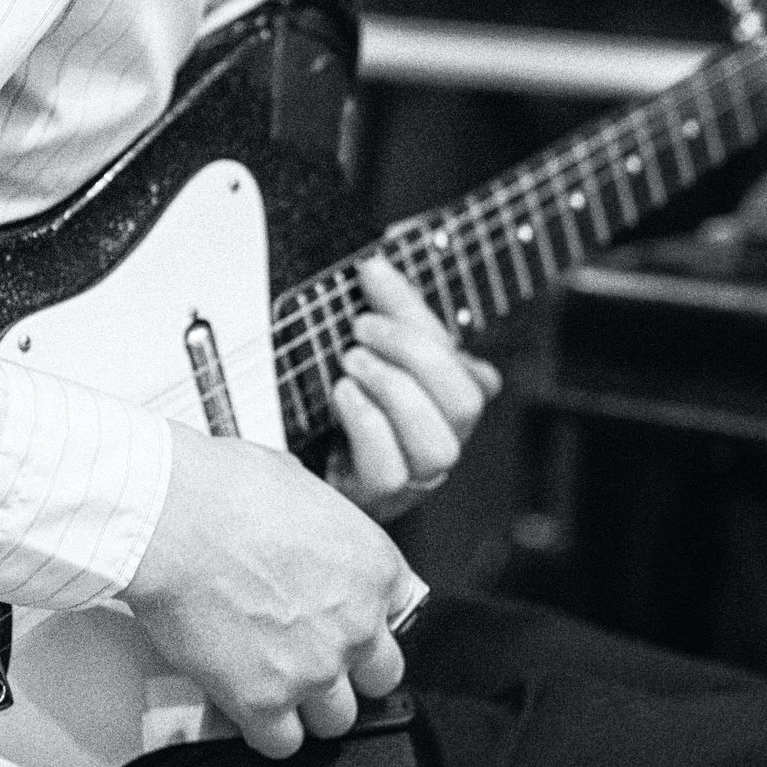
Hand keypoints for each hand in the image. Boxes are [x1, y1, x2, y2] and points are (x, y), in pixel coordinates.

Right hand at [127, 424, 427, 759]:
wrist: (168, 516)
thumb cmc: (223, 489)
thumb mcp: (304, 488)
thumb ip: (328, 534)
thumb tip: (316, 544)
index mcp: (374, 568)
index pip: (401, 616)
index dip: (367, 620)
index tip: (344, 621)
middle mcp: (356, 624)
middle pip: (381, 677)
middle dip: (349, 669)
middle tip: (312, 654)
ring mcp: (313, 668)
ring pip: (337, 719)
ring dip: (309, 705)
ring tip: (275, 682)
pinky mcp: (263, 701)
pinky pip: (284, 744)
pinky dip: (266, 731)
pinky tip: (247, 706)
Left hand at [327, 254, 502, 522]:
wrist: (300, 455)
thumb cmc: (345, 393)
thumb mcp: (369, 345)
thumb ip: (384, 309)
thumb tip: (377, 267)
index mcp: (454, 397)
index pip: (461, 357)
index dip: (417, 313)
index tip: (371, 274)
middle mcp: (445, 439)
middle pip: (466, 404)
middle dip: (413, 354)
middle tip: (361, 329)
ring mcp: (416, 476)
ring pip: (437, 447)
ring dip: (393, 392)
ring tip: (350, 363)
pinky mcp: (377, 498)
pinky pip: (389, 473)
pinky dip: (367, 425)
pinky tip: (342, 396)